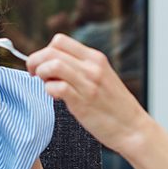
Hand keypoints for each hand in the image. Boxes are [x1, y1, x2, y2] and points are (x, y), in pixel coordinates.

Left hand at [27, 34, 149, 153]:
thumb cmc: (114, 106)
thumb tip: (52, 64)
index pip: (60, 40)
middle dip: (35, 61)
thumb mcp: (101, 77)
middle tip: (35, 75)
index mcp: (95, 58)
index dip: (44, 51)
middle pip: (51, 50)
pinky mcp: (82, 102)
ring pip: (52, 65)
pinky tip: (55, 98)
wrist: (132, 128)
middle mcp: (92, 67)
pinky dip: (49, 91)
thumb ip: (80, 68)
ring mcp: (88, 84)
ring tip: (46, 84)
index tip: (42, 65)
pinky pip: (56, 88)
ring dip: (41, 74)